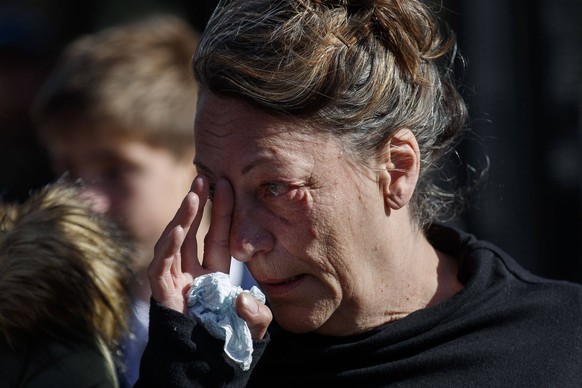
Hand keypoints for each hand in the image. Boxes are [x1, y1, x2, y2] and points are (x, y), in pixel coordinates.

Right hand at [147, 175, 271, 338]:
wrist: (202, 371)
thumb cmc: (227, 349)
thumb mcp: (253, 330)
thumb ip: (257, 315)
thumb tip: (244, 300)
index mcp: (214, 276)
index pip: (217, 237)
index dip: (221, 212)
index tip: (228, 186)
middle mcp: (193, 274)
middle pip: (195, 232)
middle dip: (199, 205)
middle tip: (205, 177)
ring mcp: (175, 281)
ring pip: (175, 241)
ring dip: (183, 217)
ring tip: (193, 193)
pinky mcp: (161, 292)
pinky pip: (161, 264)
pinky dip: (168, 245)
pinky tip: (178, 226)